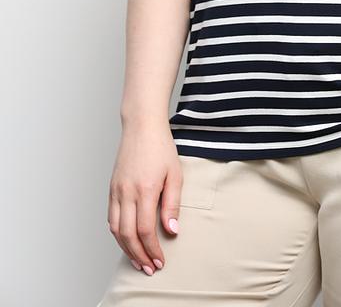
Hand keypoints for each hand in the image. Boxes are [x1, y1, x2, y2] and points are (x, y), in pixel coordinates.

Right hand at [107, 122, 182, 275]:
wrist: (141, 126)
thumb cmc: (161, 147)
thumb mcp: (175, 174)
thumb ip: (172, 204)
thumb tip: (171, 231)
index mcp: (145, 189)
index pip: (146, 230)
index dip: (152, 249)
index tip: (160, 261)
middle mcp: (127, 192)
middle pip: (128, 235)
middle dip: (139, 255)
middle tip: (150, 268)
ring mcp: (116, 190)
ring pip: (115, 229)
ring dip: (126, 249)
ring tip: (139, 260)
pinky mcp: (111, 188)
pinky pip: (110, 217)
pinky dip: (117, 234)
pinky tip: (127, 240)